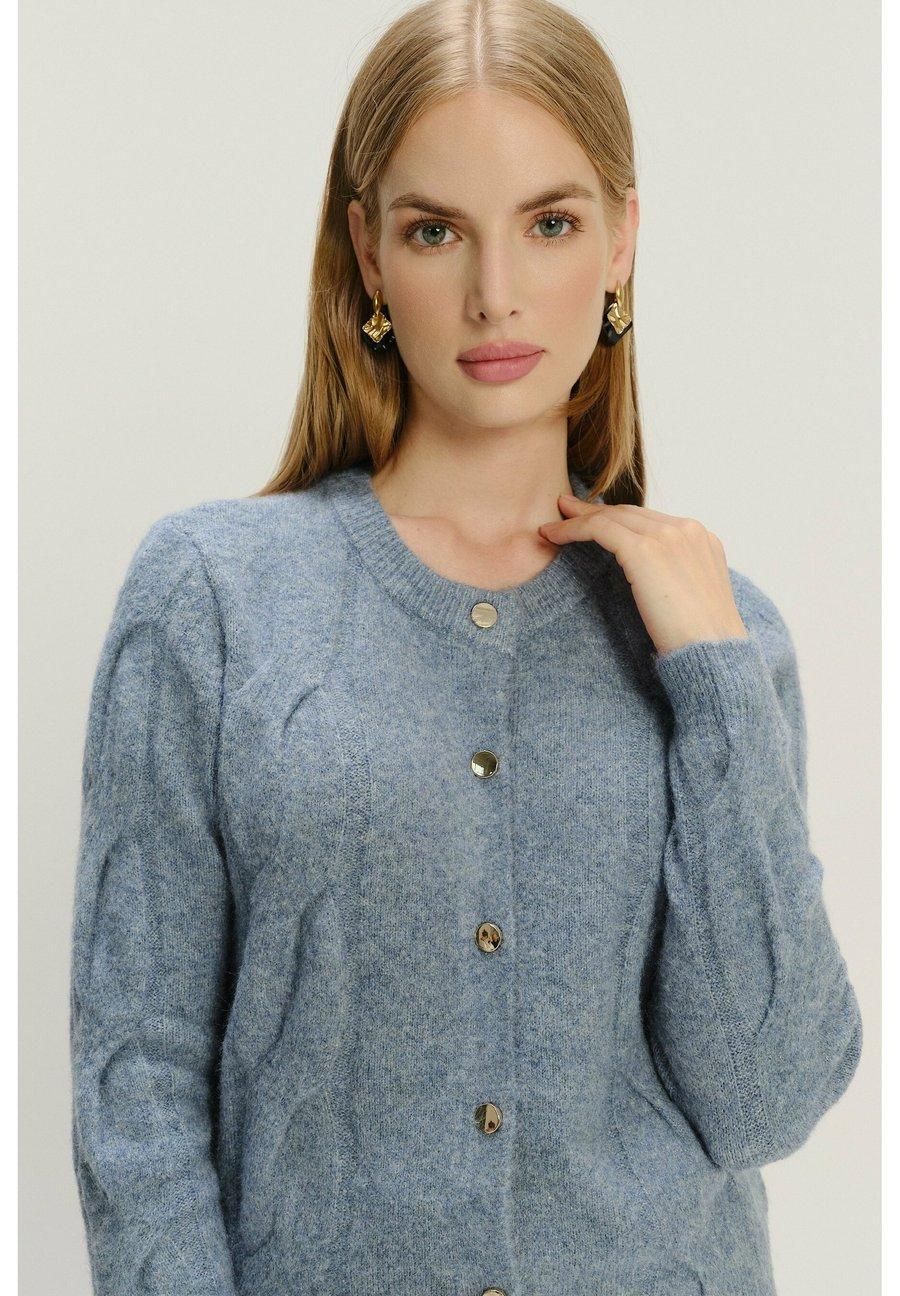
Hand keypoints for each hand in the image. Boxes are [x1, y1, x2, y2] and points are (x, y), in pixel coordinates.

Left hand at [538, 494, 748, 655]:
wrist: (714, 654)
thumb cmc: (701, 641)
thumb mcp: (692, 598)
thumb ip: (674, 577)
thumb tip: (648, 582)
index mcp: (701, 540)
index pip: (650, 521)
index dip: (617, 519)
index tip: (592, 520)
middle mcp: (687, 530)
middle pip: (630, 513)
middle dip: (594, 510)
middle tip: (565, 509)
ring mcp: (669, 536)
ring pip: (612, 517)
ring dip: (577, 519)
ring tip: (552, 524)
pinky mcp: (645, 550)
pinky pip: (599, 529)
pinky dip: (572, 530)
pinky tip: (552, 536)